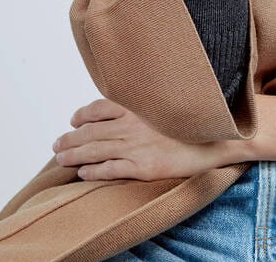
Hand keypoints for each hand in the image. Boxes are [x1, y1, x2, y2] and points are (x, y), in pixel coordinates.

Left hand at [52, 98, 229, 180]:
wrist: (218, 136)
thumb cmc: (194, 118)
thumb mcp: (167, 101)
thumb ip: (145, 101)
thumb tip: (129, 101)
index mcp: (138, 105)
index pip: (99, 107)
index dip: (82, 115)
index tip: (73, 120)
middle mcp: (134, 123)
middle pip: (91, 130)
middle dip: (70, 138)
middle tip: (57, 145)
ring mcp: (138, 146)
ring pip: (95, 150)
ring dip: (74, 155)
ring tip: (61, 159)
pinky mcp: (145, 166)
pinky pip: (111, 170)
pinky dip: (93, 172)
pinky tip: (83, 174)